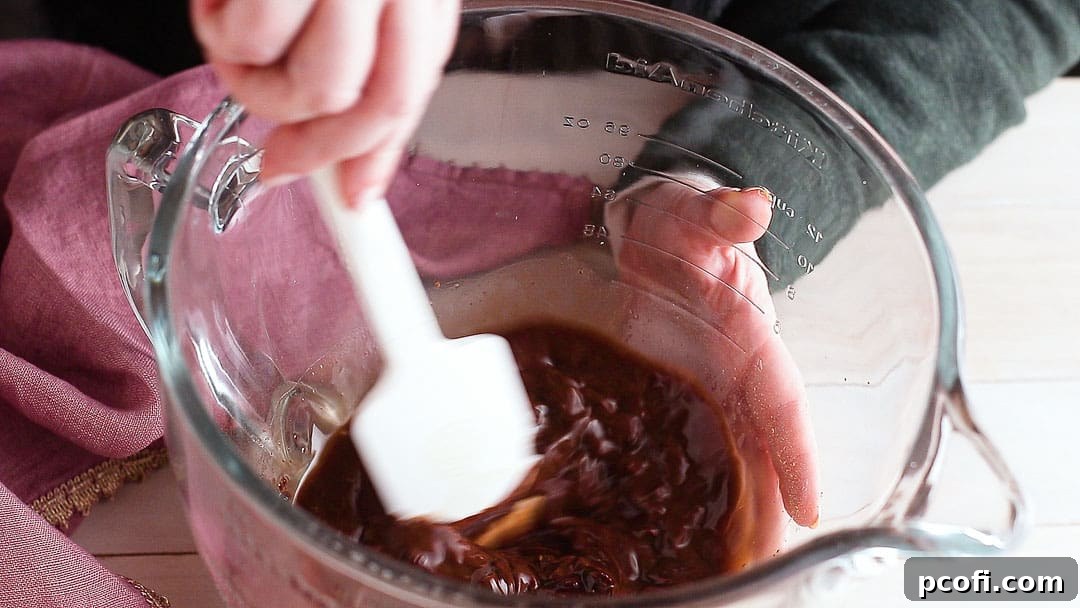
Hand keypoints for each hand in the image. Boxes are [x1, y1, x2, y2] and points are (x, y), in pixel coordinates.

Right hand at [191, 0, 459, 203]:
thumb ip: (364, 68)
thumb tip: (355, 169)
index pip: (411, 87)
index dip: (378, 156)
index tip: (354, 201)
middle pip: (362, 103)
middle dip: (314, 149)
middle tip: (280, 159)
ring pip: (301, 84)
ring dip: (256, 82)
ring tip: (239, 33)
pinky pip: (242, 40)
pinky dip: (218, 30)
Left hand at [606, 177, 819, 529]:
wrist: (657, 231)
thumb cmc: (680, 222)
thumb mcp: (695, 213)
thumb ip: (720, 215)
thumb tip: (749, 207)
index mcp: (749, 335)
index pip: (780, 400)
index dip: (796, 451)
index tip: (807, 505)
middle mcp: (736, 368)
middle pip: (763, 444)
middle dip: (771, 502)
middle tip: (770, 563)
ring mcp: (708, 383)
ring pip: (734, 452)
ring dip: (742, 504)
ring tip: (741, 564)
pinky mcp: (679, 390)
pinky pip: (695, 440)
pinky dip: (703, 480)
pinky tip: (699, 522)